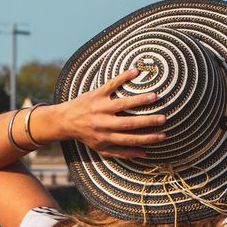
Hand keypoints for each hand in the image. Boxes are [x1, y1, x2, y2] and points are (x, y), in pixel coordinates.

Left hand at [32, 69, 165, 157]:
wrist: (63, 121)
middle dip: (147, 121)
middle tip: (164, 118)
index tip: (163, 136)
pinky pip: (110, 85)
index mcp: (105, 138)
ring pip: (122, 104)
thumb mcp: (101, 148)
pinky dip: (122, 77)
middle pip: (128, 123)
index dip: (147, 138)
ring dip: (138, 100)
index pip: (130, 139)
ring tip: (155, 96)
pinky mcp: (95, 94)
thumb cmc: (86, 136)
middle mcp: (103, 123)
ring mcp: (99, 107)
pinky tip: (136, 72)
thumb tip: (144, 154)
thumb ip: (122, 152)